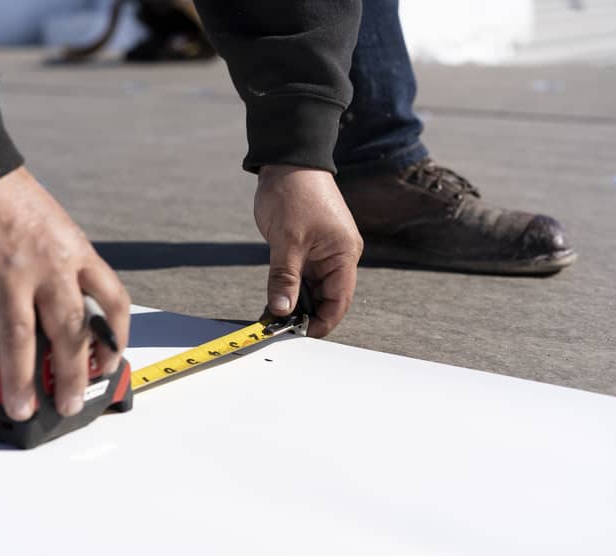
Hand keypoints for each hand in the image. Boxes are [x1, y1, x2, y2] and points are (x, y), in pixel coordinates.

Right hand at [0, 167, 129, 420]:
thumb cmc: (11, 200)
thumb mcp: (57, 230)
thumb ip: (64, 273)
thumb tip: (65, 325)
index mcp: (76, 253)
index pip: (112, 302)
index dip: (116, 338)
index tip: (110, 363)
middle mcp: (47, 265)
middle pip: (69, 329)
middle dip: (73, 374)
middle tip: (69, 404)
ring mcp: (6, 271)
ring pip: (19, 337)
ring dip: (21, 379)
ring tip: (21, 408)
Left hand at [255, 165, 362, 337]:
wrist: (288, 160)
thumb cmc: (294, 194)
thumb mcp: (286, 241)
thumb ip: (284, 279)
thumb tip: (281, 311)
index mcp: (344, 255)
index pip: (339, 301)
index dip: (321, 323)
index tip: (297, 335)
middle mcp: (339, 256)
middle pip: (326, 299)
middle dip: (304, 315)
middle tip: (277, 329)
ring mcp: (323, 253)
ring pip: (311, 290)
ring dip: (294, 303)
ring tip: (271, 318)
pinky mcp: (307, 248)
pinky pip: (300, 277)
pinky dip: (288, 289)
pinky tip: (272, 301)